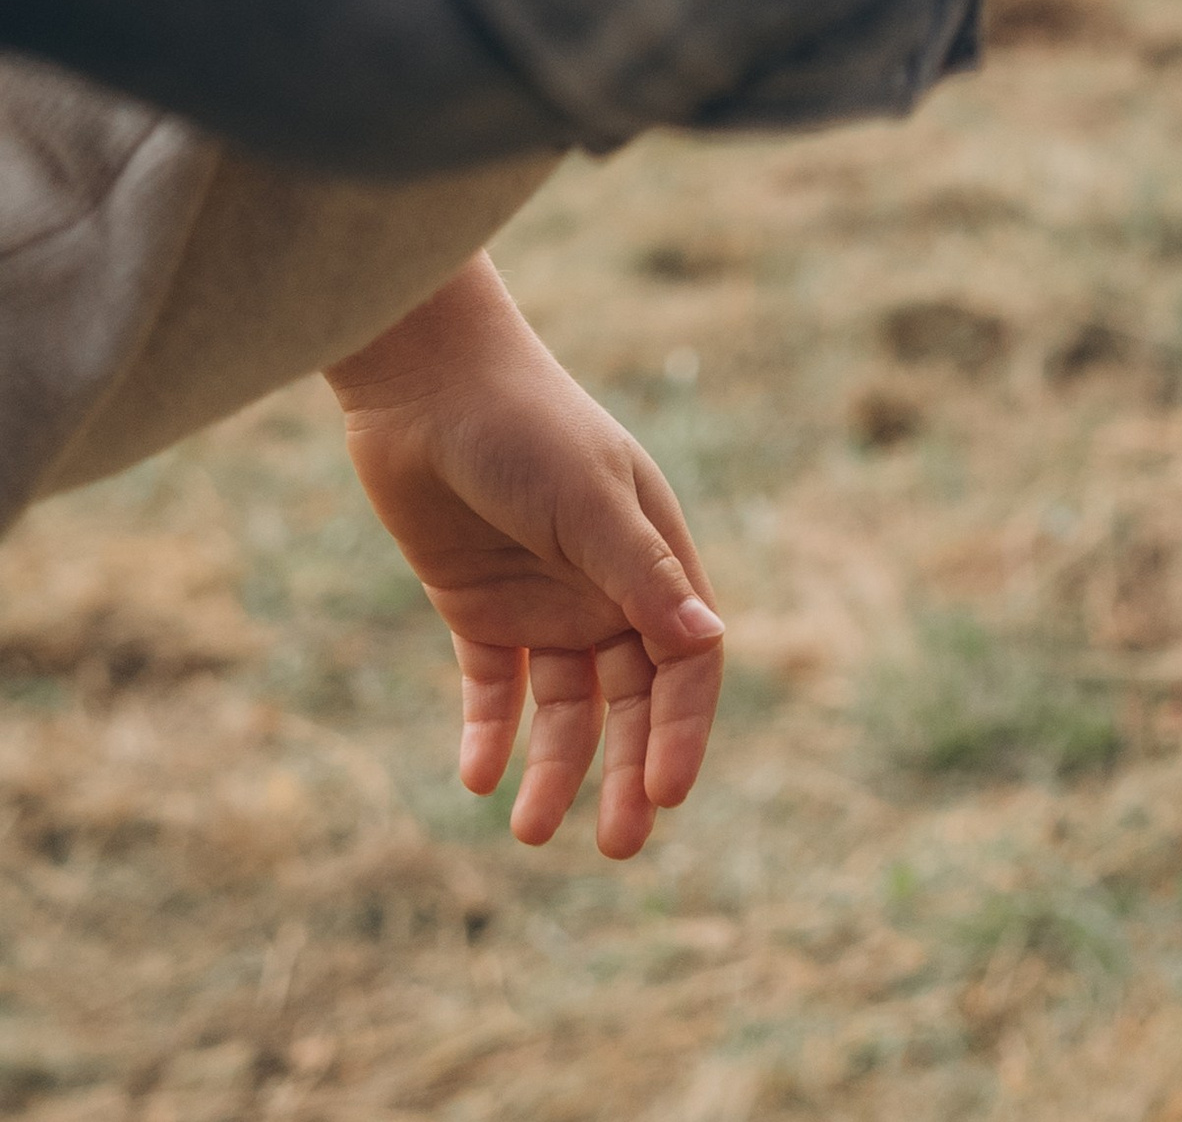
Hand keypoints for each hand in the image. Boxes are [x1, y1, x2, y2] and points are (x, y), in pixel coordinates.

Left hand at [327, 253, 724, 858]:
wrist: (425, 385)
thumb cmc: (524, 426)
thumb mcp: (588, 501)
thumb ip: (640, 575)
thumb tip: (705, 641)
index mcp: (651, 555)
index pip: (685, 662)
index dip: (682, 730)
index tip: (665, 792)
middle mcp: (605, 585)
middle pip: (631, 700)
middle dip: (629, 772)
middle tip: (619, 847)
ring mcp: (543, 599)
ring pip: (563, 707)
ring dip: (555, 767)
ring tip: (528, 828)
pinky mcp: (479, 607)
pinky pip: (493, 688)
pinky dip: (489, 734)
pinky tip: (477, 777)